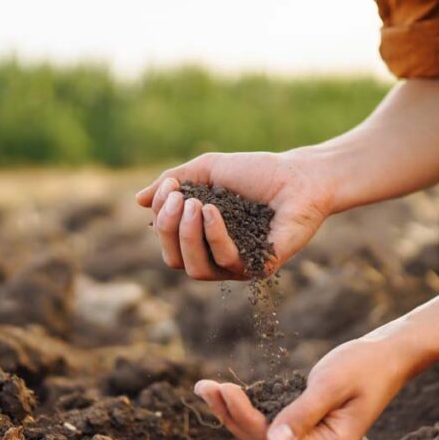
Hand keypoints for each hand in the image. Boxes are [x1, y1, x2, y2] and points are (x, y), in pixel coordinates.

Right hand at [135, 150, 334, 279]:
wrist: (299, 175)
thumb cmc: (256, 172)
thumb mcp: (207, 170)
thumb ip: (173, 182)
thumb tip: (139, 200)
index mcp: (202, 237)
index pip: (168, 242)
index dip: (161, 217)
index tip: (170, 187)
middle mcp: (217, 256)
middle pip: (175, 260)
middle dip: (170, 229)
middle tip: (179, 198)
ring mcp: (238, 265)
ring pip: (196, 269)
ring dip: (188, 235)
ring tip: (195, 204)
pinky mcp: (259, 267)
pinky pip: (226, 262)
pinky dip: (215, 236)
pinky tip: (213, 211)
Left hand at [192, 335, 412, 439]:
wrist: (389, 356)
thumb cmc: (364, 365)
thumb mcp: (331, 384)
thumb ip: (302, 412)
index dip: (243, 417)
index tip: (222, 388)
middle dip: (230, 415)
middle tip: (203, 386)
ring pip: (263, 436)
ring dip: (234, 413)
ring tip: (207, 388)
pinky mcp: (308, 429)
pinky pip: (271, 425)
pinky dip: (249, 408)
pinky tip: (229, 394)